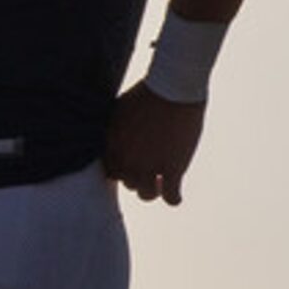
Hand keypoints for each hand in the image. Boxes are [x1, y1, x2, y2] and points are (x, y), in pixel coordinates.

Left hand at [102, 81, 205, 204]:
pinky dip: (173, 199)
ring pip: (146, 194)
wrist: (173, 88)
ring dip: (154, 191)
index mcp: (112, 144)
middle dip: (139, 178)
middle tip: (151, 173)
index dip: (124, 171)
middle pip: (129, 183)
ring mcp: (149, 166)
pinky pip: (170, 197)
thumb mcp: (121, 110)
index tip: (133, 169)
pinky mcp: (172, 169)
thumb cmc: (148, 93)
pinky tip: (176, 197)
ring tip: (162, 185)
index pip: (112, 171)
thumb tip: (113, 138)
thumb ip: (114, 129)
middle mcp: (127, 159)